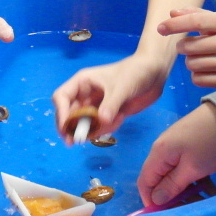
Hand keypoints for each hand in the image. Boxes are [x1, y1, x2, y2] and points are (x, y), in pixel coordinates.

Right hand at [52, 53, 170, 144]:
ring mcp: (96, 105)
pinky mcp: (107, 113)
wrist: (154, 74)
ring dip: (95, 129)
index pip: (61, 97)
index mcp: (83, 82)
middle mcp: (86, 94)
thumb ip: (111, 104)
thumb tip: (101, 121)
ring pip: (84, 124)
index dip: (61, 113)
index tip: (67, 128)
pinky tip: (121, 118)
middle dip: (73, 128)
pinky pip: (99, 127)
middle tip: (76, 142)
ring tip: (115, 121)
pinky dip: (107, 128)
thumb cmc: (134, 73)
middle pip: (68, 114)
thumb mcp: (122, 87)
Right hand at [137, 102, 215, 205]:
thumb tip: (155, 199)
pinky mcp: (188, 146)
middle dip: (173, 196)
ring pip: (174, 175)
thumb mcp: (192, 168)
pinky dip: (194, 179)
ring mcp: (176, 147)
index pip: (145, 182)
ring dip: (187, 189)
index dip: (152, 200)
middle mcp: (163, 150)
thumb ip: (172, 185)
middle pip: (159, 180)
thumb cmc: (209, 144)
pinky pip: (185, 168)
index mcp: (159, 153)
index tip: (167, 213)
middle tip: (192, 206)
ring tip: (205, 198)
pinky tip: (209, 188)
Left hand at [158, 7, 215, 87]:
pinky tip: (205, 69)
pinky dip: (196, 75)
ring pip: (191, 64)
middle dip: (182, 46)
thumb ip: (193, 14)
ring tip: (199, 57)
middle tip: (188, 46)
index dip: (175, 24)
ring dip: (189, 61)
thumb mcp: (215, 19)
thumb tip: (172, 13)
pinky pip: (198, 79)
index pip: (196, 22)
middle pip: (189, 47)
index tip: (160, 28)